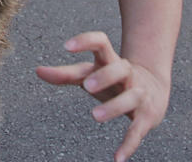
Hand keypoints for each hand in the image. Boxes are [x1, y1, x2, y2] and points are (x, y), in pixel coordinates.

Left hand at [37, 31, 170, 161]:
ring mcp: (139, 94)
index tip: (66, 46)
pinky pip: (138, 131)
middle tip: (86, 86)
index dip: (85, 41)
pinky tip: (117, 158)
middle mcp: (126, 73)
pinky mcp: (146, 117)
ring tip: (95, 115)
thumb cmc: (112, 78)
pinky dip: (128, 145)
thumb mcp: (90, 73)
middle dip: (104, 76)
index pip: (100, 42)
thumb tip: (37, 70)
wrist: (154, 87)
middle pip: (119, 69)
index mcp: (109, 59)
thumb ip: (65, 73)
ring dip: (114, 106)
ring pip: (131, 97)